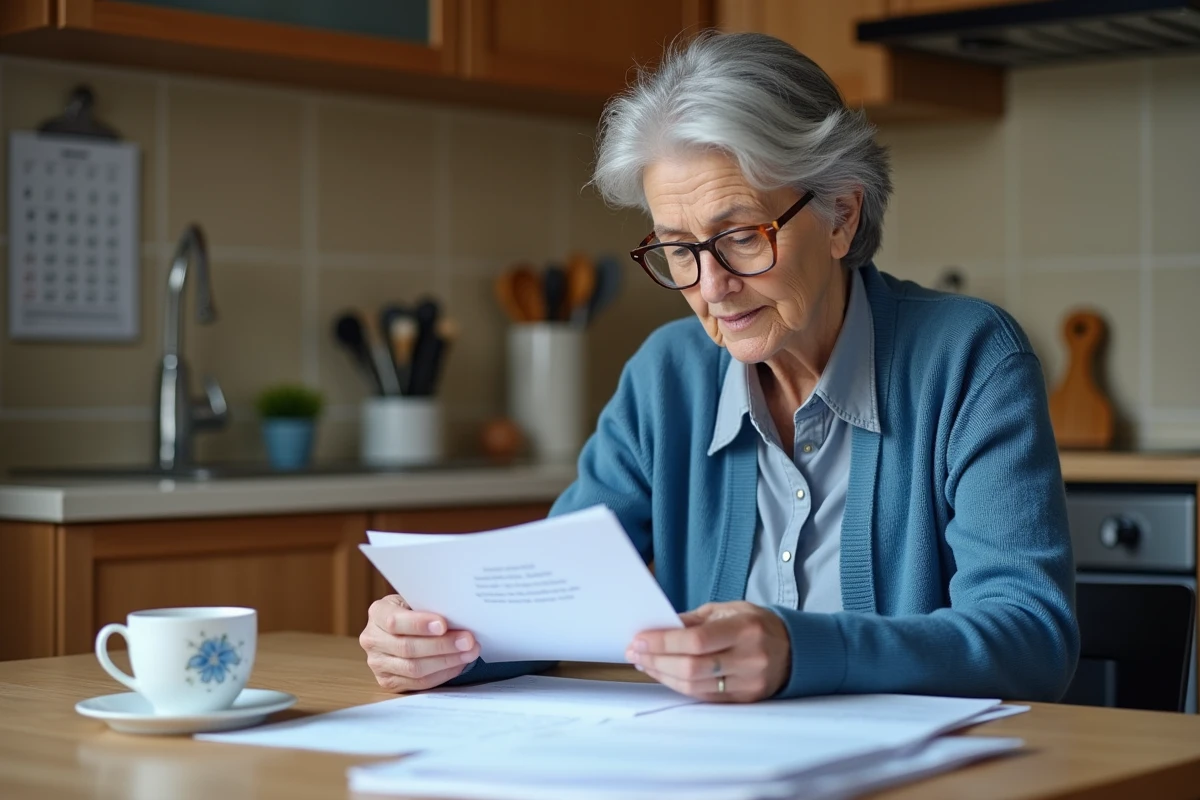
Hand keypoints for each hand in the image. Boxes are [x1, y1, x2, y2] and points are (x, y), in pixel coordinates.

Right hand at [360, 595, 480, 691]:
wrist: (400, 628)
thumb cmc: (413, 610)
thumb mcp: (415, 600)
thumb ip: (429, 606)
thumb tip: (459, 616)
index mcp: (377, 613)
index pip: (394, 621)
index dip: (419, 624)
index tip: (444, 624)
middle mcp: (372, 639)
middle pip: (407, 648)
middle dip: (442, 645)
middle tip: (468, 641)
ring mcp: (378, 664)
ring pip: (414, 668)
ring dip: (446, 661)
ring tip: (469, 653)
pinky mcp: (388, 682)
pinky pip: (418, 683)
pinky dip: (442, 674)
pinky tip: (458, 664)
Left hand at [625, 601, 790, 701]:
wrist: (795, 650)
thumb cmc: (757, 625)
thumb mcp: (729, 610)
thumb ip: (694, 620)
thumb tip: (659, 627)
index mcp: (745, 629)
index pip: (697, 640)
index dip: (663, 642)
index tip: (639, 640)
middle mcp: (749, 658)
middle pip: (692, 667)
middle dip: (656, 661)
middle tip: (635, 652)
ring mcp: (748, 683)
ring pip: (694, 686)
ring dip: (662, 675)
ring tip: (644, 663)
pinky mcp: (744, 699)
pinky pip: (703, 696)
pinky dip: (678, 686)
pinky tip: (664, 674)